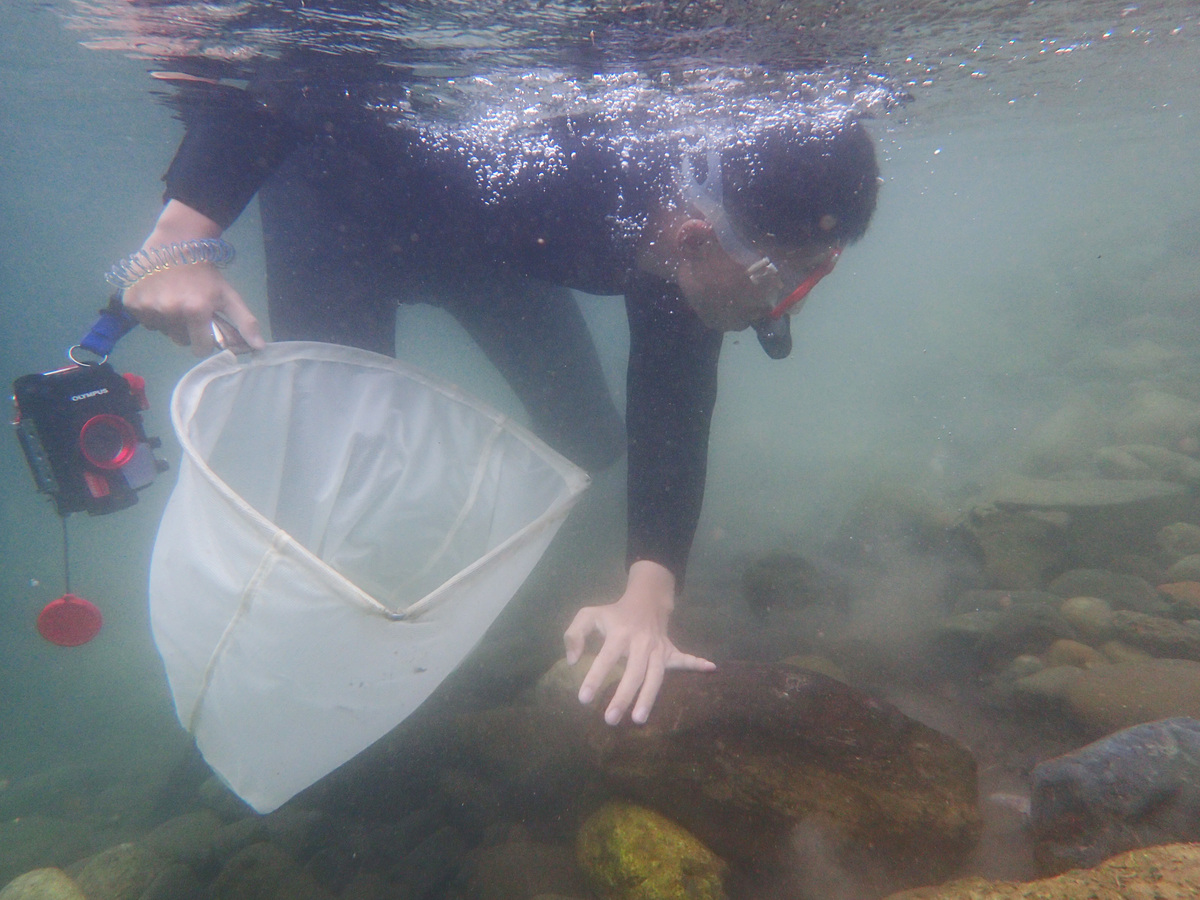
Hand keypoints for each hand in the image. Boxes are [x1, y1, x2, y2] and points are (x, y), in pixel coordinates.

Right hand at [121, 200, 265, 354]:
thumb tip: (260, 347)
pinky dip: (151, 312)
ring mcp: (148, 306)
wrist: (176, 243)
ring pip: (161, 330)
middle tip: (189, 308)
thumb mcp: (229, 295)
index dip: (205, 341)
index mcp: (195, 311)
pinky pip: (144, 320)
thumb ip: (245, 322)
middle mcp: (169, 311)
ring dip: (168, 321)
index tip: (205, 328)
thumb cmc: (206, 273)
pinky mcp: (131, 302)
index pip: (200, 349)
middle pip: (180, 340)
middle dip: (187, 330)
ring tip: (173, 299)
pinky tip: (158, 295)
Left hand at [563, 559, 715, 725]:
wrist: (646, 600)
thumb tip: (571, 661)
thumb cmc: (614, 614)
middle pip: (633, 673)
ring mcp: (658, 648)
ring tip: (639, 719)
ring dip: (649, 697)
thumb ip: (574, 634)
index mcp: (619, 634)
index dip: (595, 677)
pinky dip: (697, 663)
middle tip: (610, 719)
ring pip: (656, 675)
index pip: (606, 658)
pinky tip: (710, 668)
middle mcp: (640, 642)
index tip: (583, 699)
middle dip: (622, 696)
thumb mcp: (589, 614)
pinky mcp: (670, 651)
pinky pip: (684, 658)